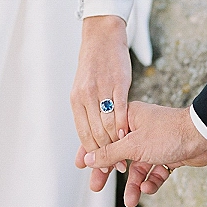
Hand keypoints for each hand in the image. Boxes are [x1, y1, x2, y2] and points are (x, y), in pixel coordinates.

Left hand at [71, 15, 130, 177]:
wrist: (102, 38)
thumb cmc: (94, 67)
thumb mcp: (84, 90)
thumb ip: (87, 114)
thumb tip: (89, 139)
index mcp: (76, 101)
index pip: (85, 135)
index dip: (95, 154)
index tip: (105, 167)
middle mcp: (85, 97)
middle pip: (96, 133)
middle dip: (108, 154)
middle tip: (118, 168)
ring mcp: (101, 90)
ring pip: (108, 124)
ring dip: (118, 144)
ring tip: (127, 156)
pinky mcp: (117, 83)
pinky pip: (120, 109)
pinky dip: (124, 125)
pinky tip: (130, 135)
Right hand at [82, 101, 206, 206]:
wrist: (205, 136)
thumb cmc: (170, 132)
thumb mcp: (134, 145)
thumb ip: (110, 153)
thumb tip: (90, 158)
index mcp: (128, 119)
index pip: (104, 136)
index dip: (91, 151)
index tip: (80, 164)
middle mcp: (140, 129)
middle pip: (118, 153)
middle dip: (109, 172)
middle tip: (96, 187)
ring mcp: (154, 143)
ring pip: (138, 167)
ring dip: (134, 184)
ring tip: (130, 201)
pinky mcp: (168, 154)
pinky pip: (154, 172)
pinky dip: (152, 181)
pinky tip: (150, 188)